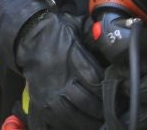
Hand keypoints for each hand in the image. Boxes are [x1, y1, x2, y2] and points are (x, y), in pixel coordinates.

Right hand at [13, 11, 104, 128]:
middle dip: (102, 109)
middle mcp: (60, 76)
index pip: (95, 80)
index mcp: (71, 57)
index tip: (119, 93)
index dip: (109, 89)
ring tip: (100, 120)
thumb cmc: (57, 32)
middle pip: (87, 101)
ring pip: (74, 114)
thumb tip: (115, 46)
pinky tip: (82, 122)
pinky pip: (59, 119)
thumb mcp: (77, 27)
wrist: (27, 36)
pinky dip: (72, 123)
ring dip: (90, 120)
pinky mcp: (41, 101)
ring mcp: (49, 91)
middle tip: (114, 111)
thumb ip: (94, 38)